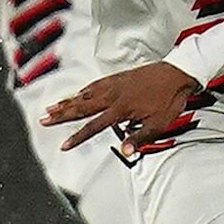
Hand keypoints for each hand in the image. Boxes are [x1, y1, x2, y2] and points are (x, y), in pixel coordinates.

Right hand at [43, 62, 203, 152]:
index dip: (78, 137)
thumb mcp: (159, 123)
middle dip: (62, 114)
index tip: (64, 145)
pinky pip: (97, 83)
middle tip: (44, 119)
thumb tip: (125, 150)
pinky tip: (79, 92)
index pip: (94, 126)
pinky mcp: (120, 77)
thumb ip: (140, 137)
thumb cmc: (170, 99)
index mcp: (121, 109)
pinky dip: (85, 88)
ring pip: (86, 93)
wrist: (179, 73)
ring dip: (69, 101)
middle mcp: (114, 95)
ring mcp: (116, 84)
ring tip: (53, 106)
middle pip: (82, 106)